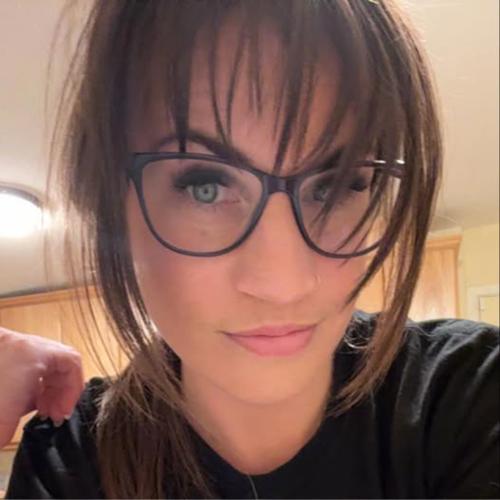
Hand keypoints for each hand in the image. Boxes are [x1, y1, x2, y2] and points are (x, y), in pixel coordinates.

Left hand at [0, 326, 83, 447]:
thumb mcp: (4, 425)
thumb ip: (29, 412)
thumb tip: (41, 413)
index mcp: (30, 353)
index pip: (71, 361)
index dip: (73, 389)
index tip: (60, 414)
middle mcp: (17, 341)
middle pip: (53, 357)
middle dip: (56, 386)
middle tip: (50, 413)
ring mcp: (2, 342)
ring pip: (32, 357)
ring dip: (38, 383)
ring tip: (33, 409)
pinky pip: (15, 359)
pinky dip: (20, 378)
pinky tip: (14, 401)